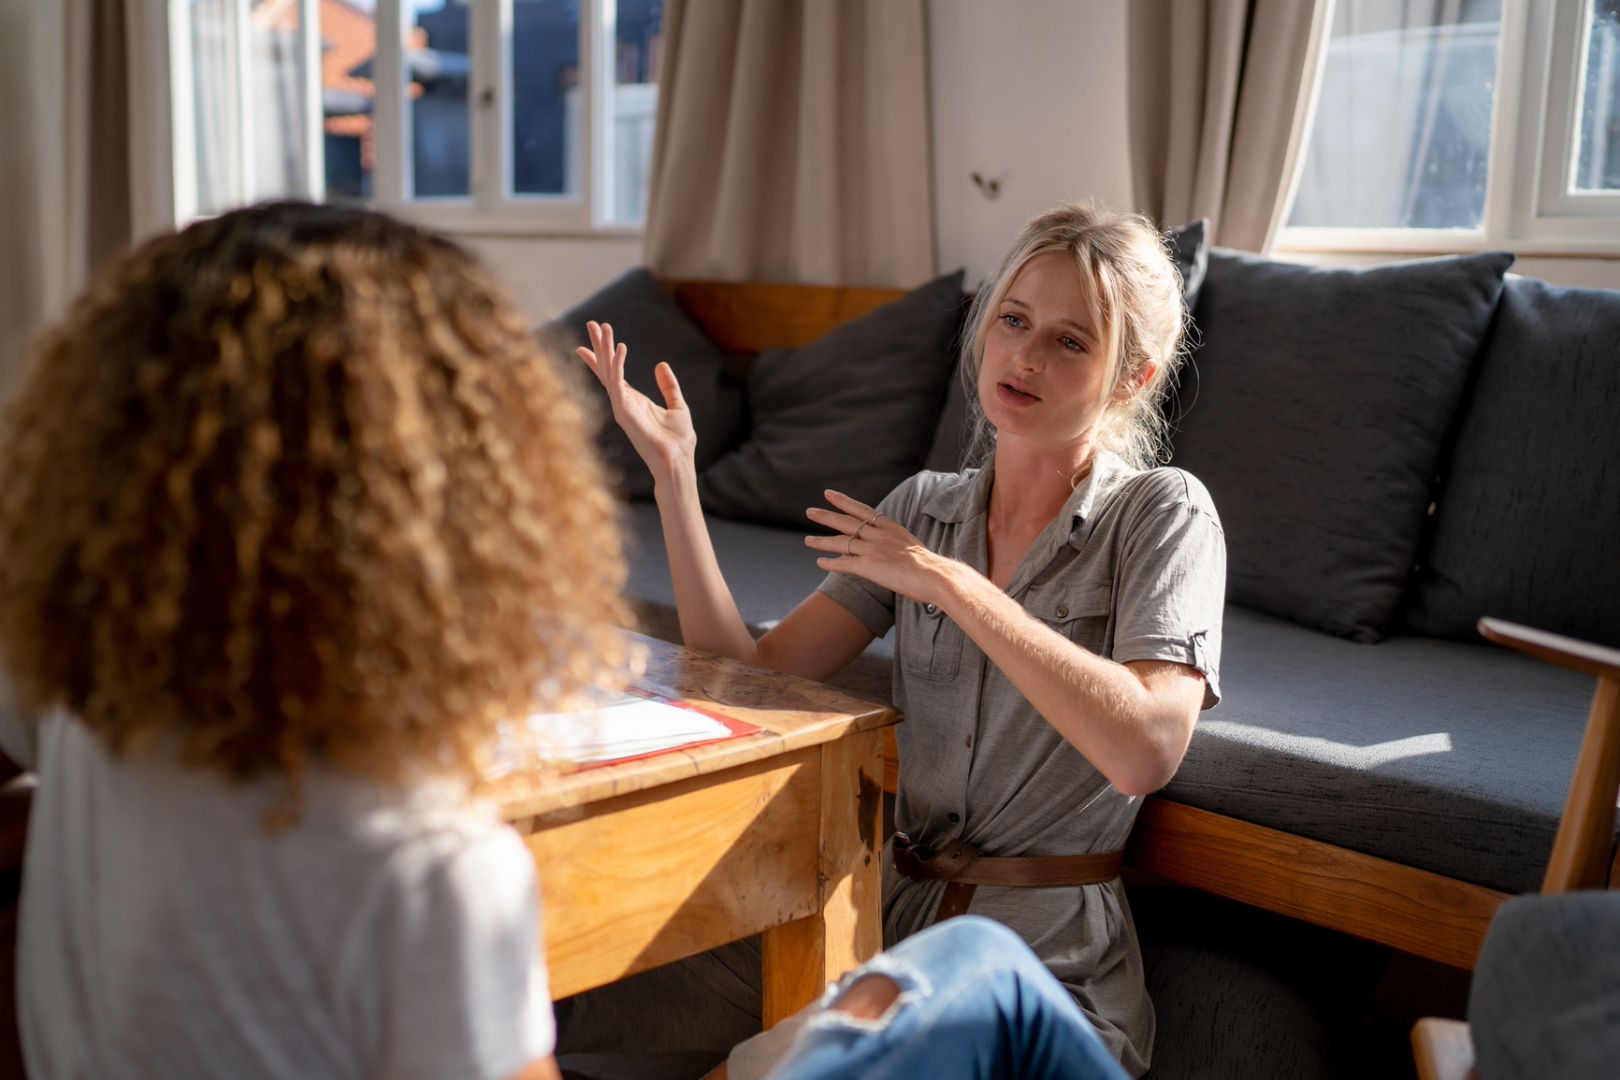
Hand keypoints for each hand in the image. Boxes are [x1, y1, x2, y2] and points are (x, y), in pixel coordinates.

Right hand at [575, 320, 695, 480]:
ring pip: (609, 372)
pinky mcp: (625, 412)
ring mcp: (622, 407)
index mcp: (634, 400)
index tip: (593, 338)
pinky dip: (617, 365)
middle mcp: (624, 402)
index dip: (603, 356)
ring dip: (604, 349)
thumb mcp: (678, 406)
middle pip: (607, 368)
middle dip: (599, 346)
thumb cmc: (677, 441)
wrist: (677, 461)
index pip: (613, 373)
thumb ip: (669, 387)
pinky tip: (620, 348)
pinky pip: (618, 384)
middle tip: (591, 323)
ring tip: (601, 327)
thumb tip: (661, 365)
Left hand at [805, 490, 949, 604]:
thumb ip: (897, 548)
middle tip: (810, 511)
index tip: (830, 494)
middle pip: (847, 522)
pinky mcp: (868, 566)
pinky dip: (830, 563)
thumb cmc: (930, 568)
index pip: (863, 511)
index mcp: (890, 528)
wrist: (935, 576)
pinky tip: (820, 563)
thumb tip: (892, 555)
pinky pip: (843, 563)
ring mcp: (872, 549)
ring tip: (807, 540)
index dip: (845, 502)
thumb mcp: (912, 549)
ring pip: (840, 542)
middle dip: (827, 515)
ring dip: (822, 541)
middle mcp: (878, 535)